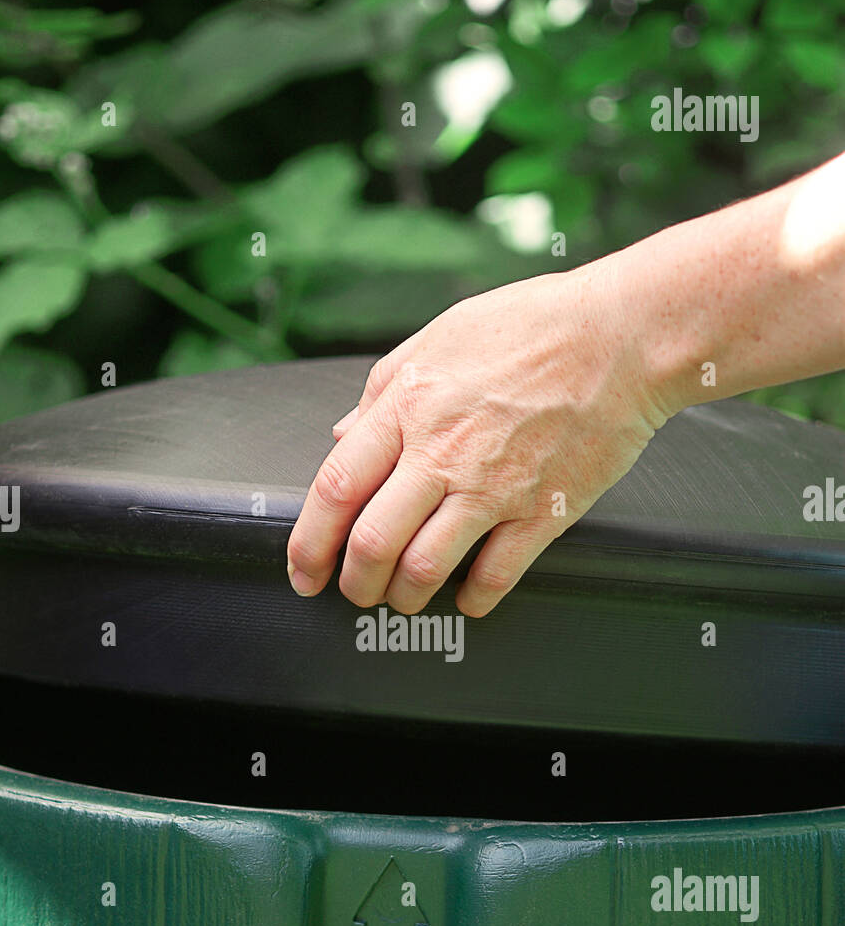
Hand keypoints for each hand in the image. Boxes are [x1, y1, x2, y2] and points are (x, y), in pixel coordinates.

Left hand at [287, 261, 675, 616]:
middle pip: (372, 542)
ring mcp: (494, 487)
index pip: (335, 488)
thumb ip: (383, 392)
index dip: (308, 541)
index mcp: (409, 408)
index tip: (302, 567)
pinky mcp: (544, 511)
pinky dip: (473, 599)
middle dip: (352, 583)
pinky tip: (467, 597)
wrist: (624, 336)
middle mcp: (444, 453)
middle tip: (353, 592)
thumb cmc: (535, 326)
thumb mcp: (438, 339)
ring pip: (424, 569)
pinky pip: (496, 576)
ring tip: (403, 598)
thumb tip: (343, 437)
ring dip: (403, 597)